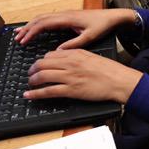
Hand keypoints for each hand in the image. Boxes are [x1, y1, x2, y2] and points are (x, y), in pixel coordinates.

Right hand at [15, 9, 135, 47]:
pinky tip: (35, 29)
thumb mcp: (89, 37)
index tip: (23, 40)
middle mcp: (64, 14)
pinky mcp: (67, 16)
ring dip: (31, 25)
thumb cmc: (102, 25)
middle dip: (26, 29)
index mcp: (67, 18)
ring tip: (20, 33)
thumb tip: (58, 51)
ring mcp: (65, 14)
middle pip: (39, 19)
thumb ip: (74, 44)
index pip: (43, 24)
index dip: (31, 32)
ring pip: (42, 18)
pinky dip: (38, 24)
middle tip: (16, 38)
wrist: (113, 16)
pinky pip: (48, 19)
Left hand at [25, 49, 141, 103]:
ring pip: (42, 76)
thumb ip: (76, 55)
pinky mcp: (71, 90)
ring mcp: (69, 77)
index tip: (39, 65)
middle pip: (42, 64)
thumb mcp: (91, 56)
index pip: (50, 55)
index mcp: (75, 53)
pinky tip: (29, 95)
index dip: (42, 61)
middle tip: (30, 74)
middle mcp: (70, 63)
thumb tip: (64, 57)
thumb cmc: (109, 70)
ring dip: (32, 80)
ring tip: (30, 83)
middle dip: (32, 69)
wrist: (119, 80)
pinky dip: (36, 94)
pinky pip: (48, 91)